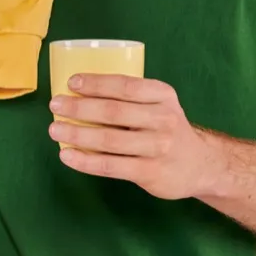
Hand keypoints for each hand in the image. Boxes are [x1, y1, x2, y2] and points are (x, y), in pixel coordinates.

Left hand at [48, 74, 221, 199]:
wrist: (201, 165)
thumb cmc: (166, 129)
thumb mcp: (159, 105)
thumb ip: (131, 99)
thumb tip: (79, 93)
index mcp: (163, 96)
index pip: (126, 85)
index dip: (96, 83)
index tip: (71, 83)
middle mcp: (163, 120)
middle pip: (114, 111)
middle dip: (79, 107)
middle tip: (55, 105)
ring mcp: (158, 148)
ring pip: (109, 140)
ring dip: (77, 133)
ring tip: (55, 129)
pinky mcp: (150, 173)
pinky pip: (110, 166)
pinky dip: (85, 161)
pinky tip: (67, 155)